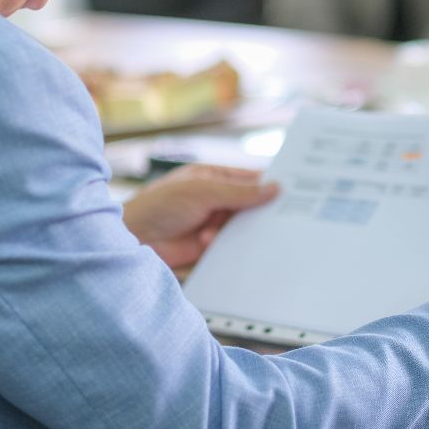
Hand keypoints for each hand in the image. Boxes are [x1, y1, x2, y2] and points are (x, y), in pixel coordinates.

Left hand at [123, 164, 279, 270]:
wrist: (132, 239)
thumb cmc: (160, 205)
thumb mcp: (203, 192)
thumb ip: (239, 192)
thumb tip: (273, 188)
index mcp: (212, 177)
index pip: (249, 178)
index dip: (270, 182)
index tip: (295, 189)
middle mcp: (214, 199)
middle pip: (249, 203)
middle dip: (264, 209)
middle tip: (291, 216)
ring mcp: (211, 223)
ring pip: (242, 226)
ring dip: (249, 230)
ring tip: (270, 234)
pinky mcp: (208, 247)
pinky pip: (232, 246)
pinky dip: (240, 248)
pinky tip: (251, 250)